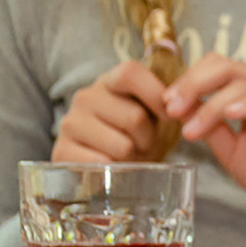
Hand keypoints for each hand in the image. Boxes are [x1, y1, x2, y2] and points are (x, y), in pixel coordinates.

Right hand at [53, 60, 170, 163]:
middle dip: (149, 138)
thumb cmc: (137, 134)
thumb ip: (170, 104)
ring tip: (128, 155)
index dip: (156, 96)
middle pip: (134, 117)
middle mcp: (86, 97)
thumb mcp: (154, 113)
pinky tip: (112, 167)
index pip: (130, 73)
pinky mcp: (62, 152)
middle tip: (143, 144)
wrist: (108, 164)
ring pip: (123, 146)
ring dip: (134, 157)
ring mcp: (70, 123)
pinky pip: (104, 165)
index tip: (169, 117)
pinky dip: (116, 172)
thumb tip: (184, 110)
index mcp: (110, 81)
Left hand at [164, 53, 245, 246]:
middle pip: (225, 65)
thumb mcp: (231, 151)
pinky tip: (232, 115)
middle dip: (192, 82)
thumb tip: (178, 108)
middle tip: (172, 107)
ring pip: (244, 80)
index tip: (165, 105)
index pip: (214, 70)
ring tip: (193, 128)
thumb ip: (211, 128)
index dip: (186, 82)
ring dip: (212, 102)